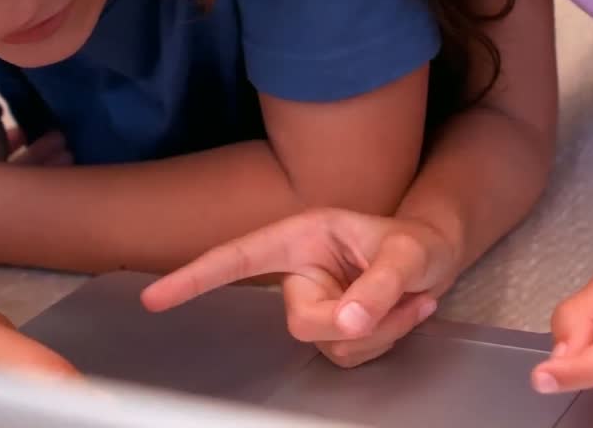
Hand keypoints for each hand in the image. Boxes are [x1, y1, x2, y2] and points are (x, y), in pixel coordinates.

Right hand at [141, 208, 461, 367]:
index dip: (196, 277)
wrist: (437, 257)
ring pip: (329, 345)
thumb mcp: (406, 254)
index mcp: (301, 237)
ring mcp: (316, 303)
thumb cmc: (416, 242)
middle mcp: (301, 271)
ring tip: (409, 298)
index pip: (239, 257)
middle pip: (301, 322)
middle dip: (352, 322)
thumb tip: (346, 321)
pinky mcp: (333, 330)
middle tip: (399, 298)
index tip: (156, 298)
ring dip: (379, 331)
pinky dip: (385, 340)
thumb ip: (378, 286)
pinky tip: (406, 313)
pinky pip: (349, 356)